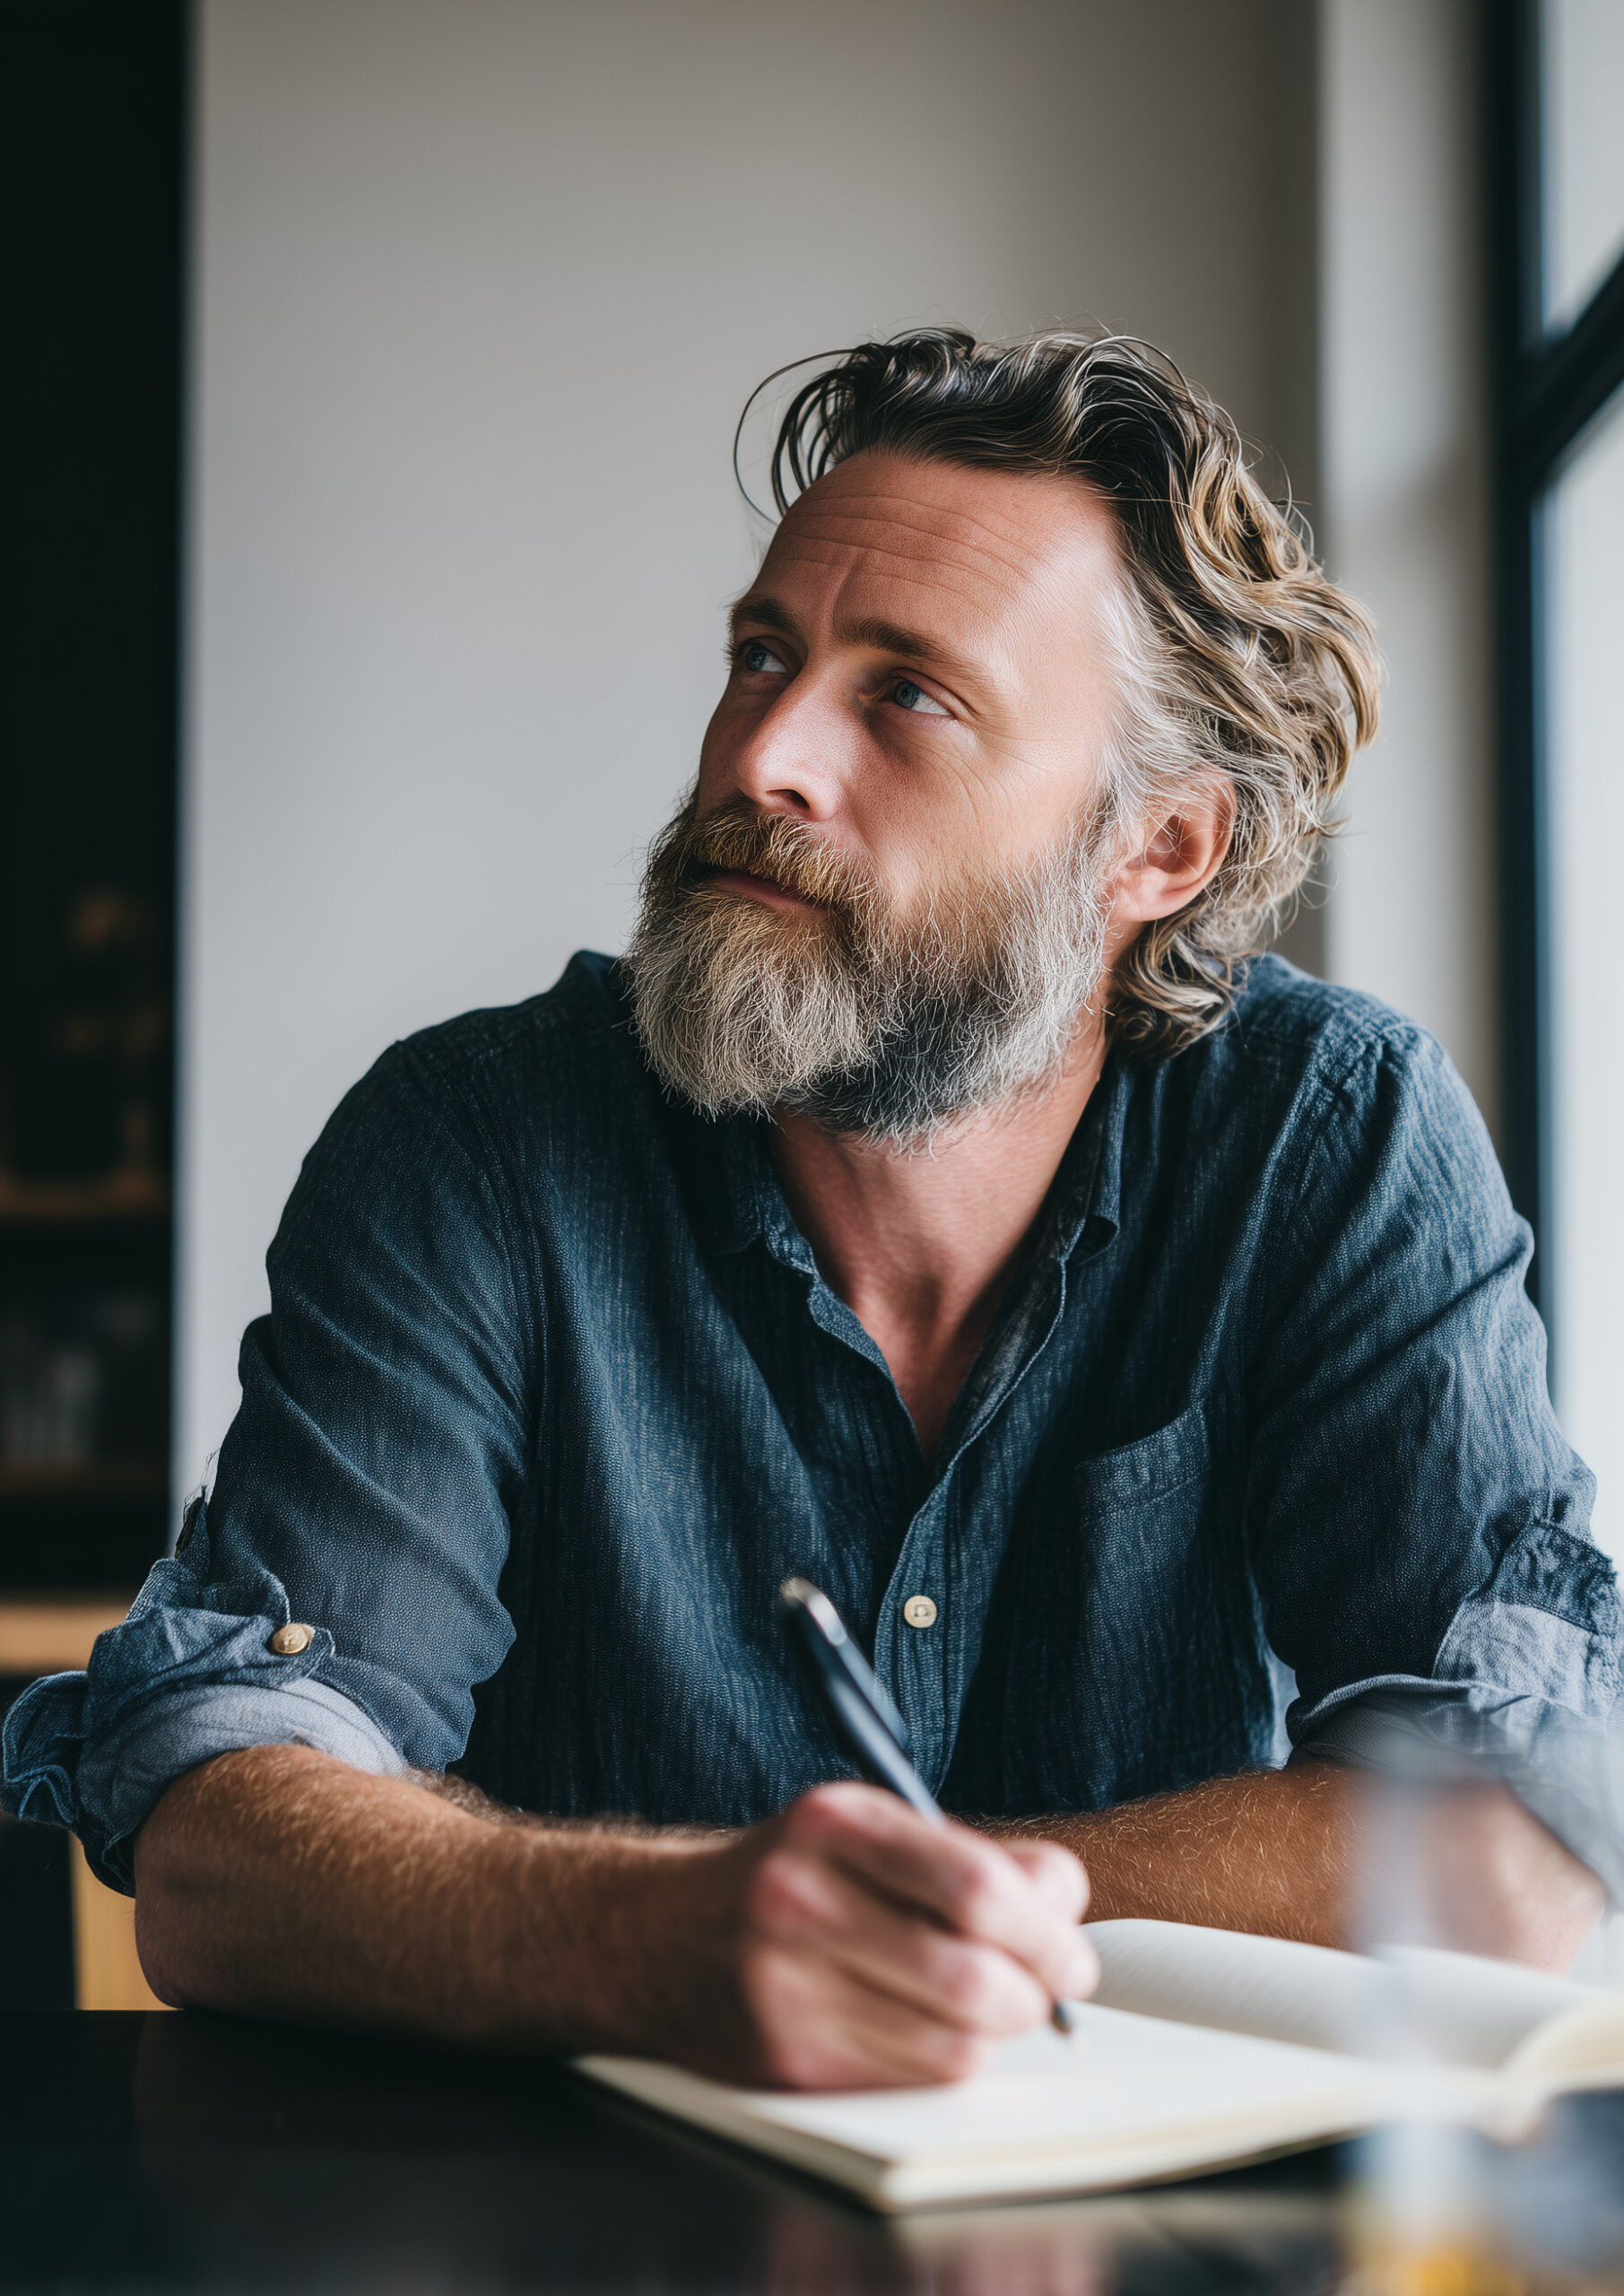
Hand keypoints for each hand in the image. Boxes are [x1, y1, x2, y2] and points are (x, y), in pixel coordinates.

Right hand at [645, 1783, 1096, 2089]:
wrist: (651, 1935)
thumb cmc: (786, 1879)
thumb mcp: (865, 1832)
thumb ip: (970, 1857)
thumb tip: (1064, 1901)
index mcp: (833, 1824)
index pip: (975, 1887)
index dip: (1046, 1930)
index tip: (1072, 1952)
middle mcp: (801, 1900)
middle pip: (970, 1974)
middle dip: (1036, 1993)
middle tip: (1050, 1990)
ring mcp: (786, 1986)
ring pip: (951, 2042)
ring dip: (996, 2033)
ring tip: (991, 2007)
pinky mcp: (784, 2059)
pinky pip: (910, 2079)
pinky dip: (945, 2060)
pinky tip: (934, 2032)